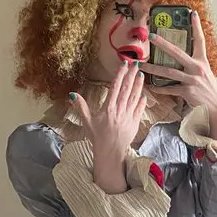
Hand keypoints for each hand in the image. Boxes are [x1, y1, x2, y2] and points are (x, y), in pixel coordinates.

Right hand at [71, 62, 145, 193]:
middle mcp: (120, 110)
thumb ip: (81, 106)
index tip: (124, 64)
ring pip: (135, 97)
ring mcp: (129, 116)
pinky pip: (139, 109)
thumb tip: (73, 94)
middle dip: (131, 75)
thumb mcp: (87, 121)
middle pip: (127, 89)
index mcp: (108, 108)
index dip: (120, 75)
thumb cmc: (97, 137)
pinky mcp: (135, 123)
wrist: (110, 152)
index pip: (115, 87)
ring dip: (138, 85)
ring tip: (141, 75)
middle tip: (136, 64)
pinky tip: (144, 94)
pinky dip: (142, 101)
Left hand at [141, 12, 216, 136]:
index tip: (192, 13)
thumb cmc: (210, 91)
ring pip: (168, 72)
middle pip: (177, 52)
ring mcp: (192, 80)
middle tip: (151, 36)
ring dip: (153, 68)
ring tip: (141, 64)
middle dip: (163, 43)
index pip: (199, 40)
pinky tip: (150, 86)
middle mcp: (197, 68)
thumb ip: (195, 65)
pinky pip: (169, 89)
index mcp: (202, 61)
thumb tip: (183, 57)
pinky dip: (159, 88)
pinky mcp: (187, 92)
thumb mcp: (205, 74)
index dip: (196, 26)